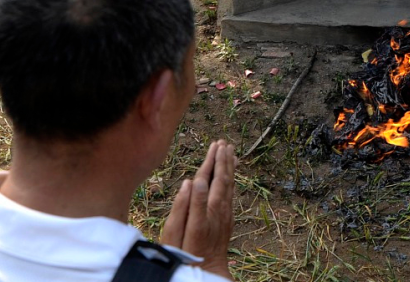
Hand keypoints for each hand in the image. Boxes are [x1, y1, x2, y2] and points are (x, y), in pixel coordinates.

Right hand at [162, 140, 236, 279]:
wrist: (206, 272)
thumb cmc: (184, 253)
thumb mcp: (177, 232)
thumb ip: (185, 206)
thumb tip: (191, 181)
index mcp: (206, 210)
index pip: (209, 179)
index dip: (211, 162)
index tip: (214, 146)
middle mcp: (219, 210)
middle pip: (223, 178)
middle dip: (223, 159)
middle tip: (223, 142)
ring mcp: (226, 214)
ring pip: (230, 185)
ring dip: (229, 166)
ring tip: (230, 150)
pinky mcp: (228, 219)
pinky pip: (231, 193)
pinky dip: (231, 179)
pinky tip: (231, 173)